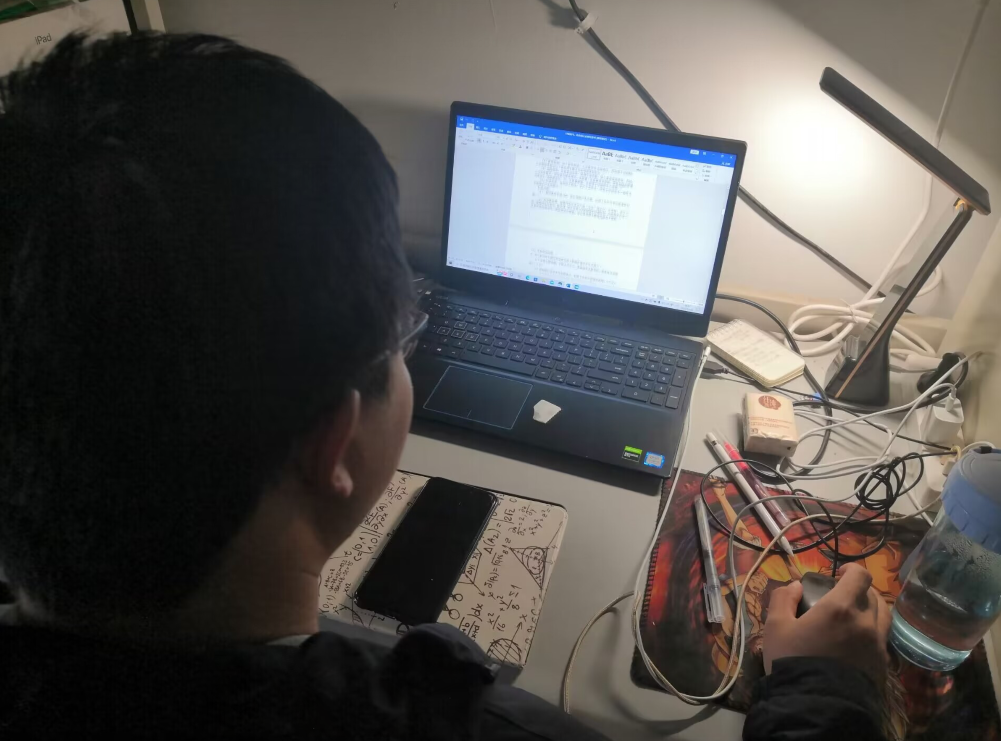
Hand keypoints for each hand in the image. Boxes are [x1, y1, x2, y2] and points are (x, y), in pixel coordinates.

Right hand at [763, 564, 890, 683]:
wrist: (815, 706)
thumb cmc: (792, 661)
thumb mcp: (775, 627)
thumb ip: (783, 599)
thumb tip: (796, 586)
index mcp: (841, 607)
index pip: (860, 576)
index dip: (851, 570)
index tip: (838, 574)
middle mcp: (866, 622)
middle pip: (873, 595)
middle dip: (858, 590)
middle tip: (841, 597)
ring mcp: (877, 645)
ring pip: (883, 616)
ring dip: (870, 609)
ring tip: (854, 617)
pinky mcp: (882, 665)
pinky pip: (882, 639)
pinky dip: (872, 632)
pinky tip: (856, 642)